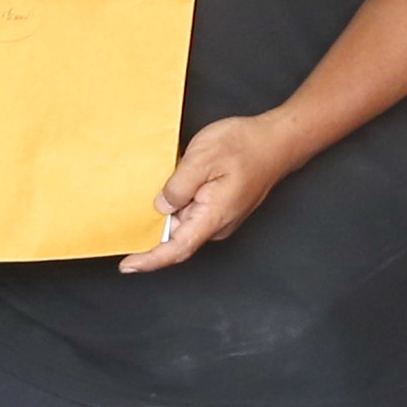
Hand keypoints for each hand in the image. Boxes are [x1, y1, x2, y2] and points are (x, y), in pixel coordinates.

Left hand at [123, 111, 307, 274]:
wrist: (278, 141)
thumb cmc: (246, 145)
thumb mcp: (203, 157)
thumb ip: (178, 185)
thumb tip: (161, 205)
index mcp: (213, 216)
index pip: (177, 249)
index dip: (150, 260)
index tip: (128, 266)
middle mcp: (217, 224)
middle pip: (176, 237)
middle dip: (153, 228)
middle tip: (131, 210)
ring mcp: (220, 218)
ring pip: (183, 223)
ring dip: (167, 211)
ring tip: (159, 185)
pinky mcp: (220, 208)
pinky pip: (192, 213)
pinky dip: (177, 204)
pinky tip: (172, 184)